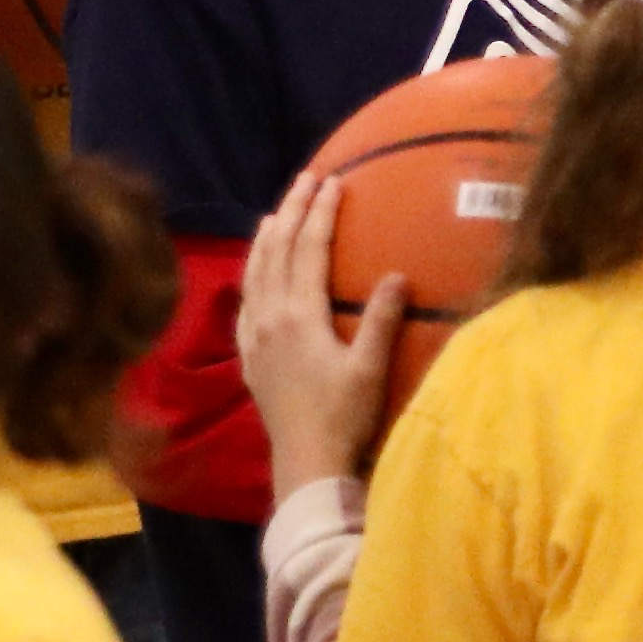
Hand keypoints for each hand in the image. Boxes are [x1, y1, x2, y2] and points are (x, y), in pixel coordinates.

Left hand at [238, 170, 407, 493]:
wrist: (305, 461)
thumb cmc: (344, 416)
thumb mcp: (370, 368)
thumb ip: (382, 319)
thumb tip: (397, 274)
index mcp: (299, 316)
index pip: (308, 249)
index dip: (320, 213)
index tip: (333, 181)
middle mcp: (270, 318)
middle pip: (276, 251)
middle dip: (291, 211)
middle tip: (305, 180)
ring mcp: (255, 336)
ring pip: (254, 273)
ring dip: (265, 238)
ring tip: (274, 213)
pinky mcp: (250, 355)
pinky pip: (245, 300)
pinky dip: (251, 273)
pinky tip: (255, 272)